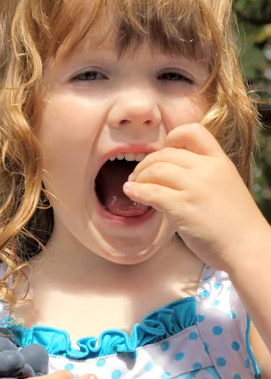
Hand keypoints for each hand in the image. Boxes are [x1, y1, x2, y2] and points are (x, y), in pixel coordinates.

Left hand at [123, 123, 269, 271]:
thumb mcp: (225, 188)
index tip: (163, 151)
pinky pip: (151, 192)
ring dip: (139, 177)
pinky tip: (130, 193)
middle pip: (166, 154)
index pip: (193, 131)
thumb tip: (172, 179)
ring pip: (156, 170)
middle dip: (146, 163)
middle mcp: (207, 169)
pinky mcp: (183, 207)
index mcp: (220, 161)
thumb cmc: (236, 224)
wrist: (247, 247)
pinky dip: (136, 191)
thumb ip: (203, 178)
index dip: (173, 137)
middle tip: (138, 175)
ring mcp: (195, 188)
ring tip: (134, 185)